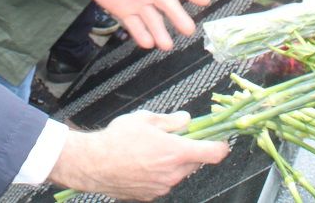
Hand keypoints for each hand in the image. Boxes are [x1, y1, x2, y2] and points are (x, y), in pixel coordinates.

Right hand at [49, 110, 228, 199]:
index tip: (221, 141)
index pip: (213, 153)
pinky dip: (161, 173)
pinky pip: (164, 182)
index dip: (221, 146)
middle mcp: (173, 172)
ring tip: (152, 151)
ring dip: (174, 163)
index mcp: (175, 152)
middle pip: (195, 162)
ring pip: (179, 173)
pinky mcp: (152, 195)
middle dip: (191, 151)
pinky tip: (143, 164)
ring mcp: (163, 186)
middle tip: (176, 140)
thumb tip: (186, 120)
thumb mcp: (145, 119)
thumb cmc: (117, 139)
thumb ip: (171, 120)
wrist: (93, 164)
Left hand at [54, 0, 209, 49]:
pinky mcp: (125, 13)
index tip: (205, 1)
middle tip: (189, 31)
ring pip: (153, 19)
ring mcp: (138, 3)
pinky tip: (147, 43)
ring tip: (166, 46)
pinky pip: (136, 25)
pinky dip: (141, 34)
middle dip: (178, 17)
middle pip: (167, 5)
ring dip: (160, 32)